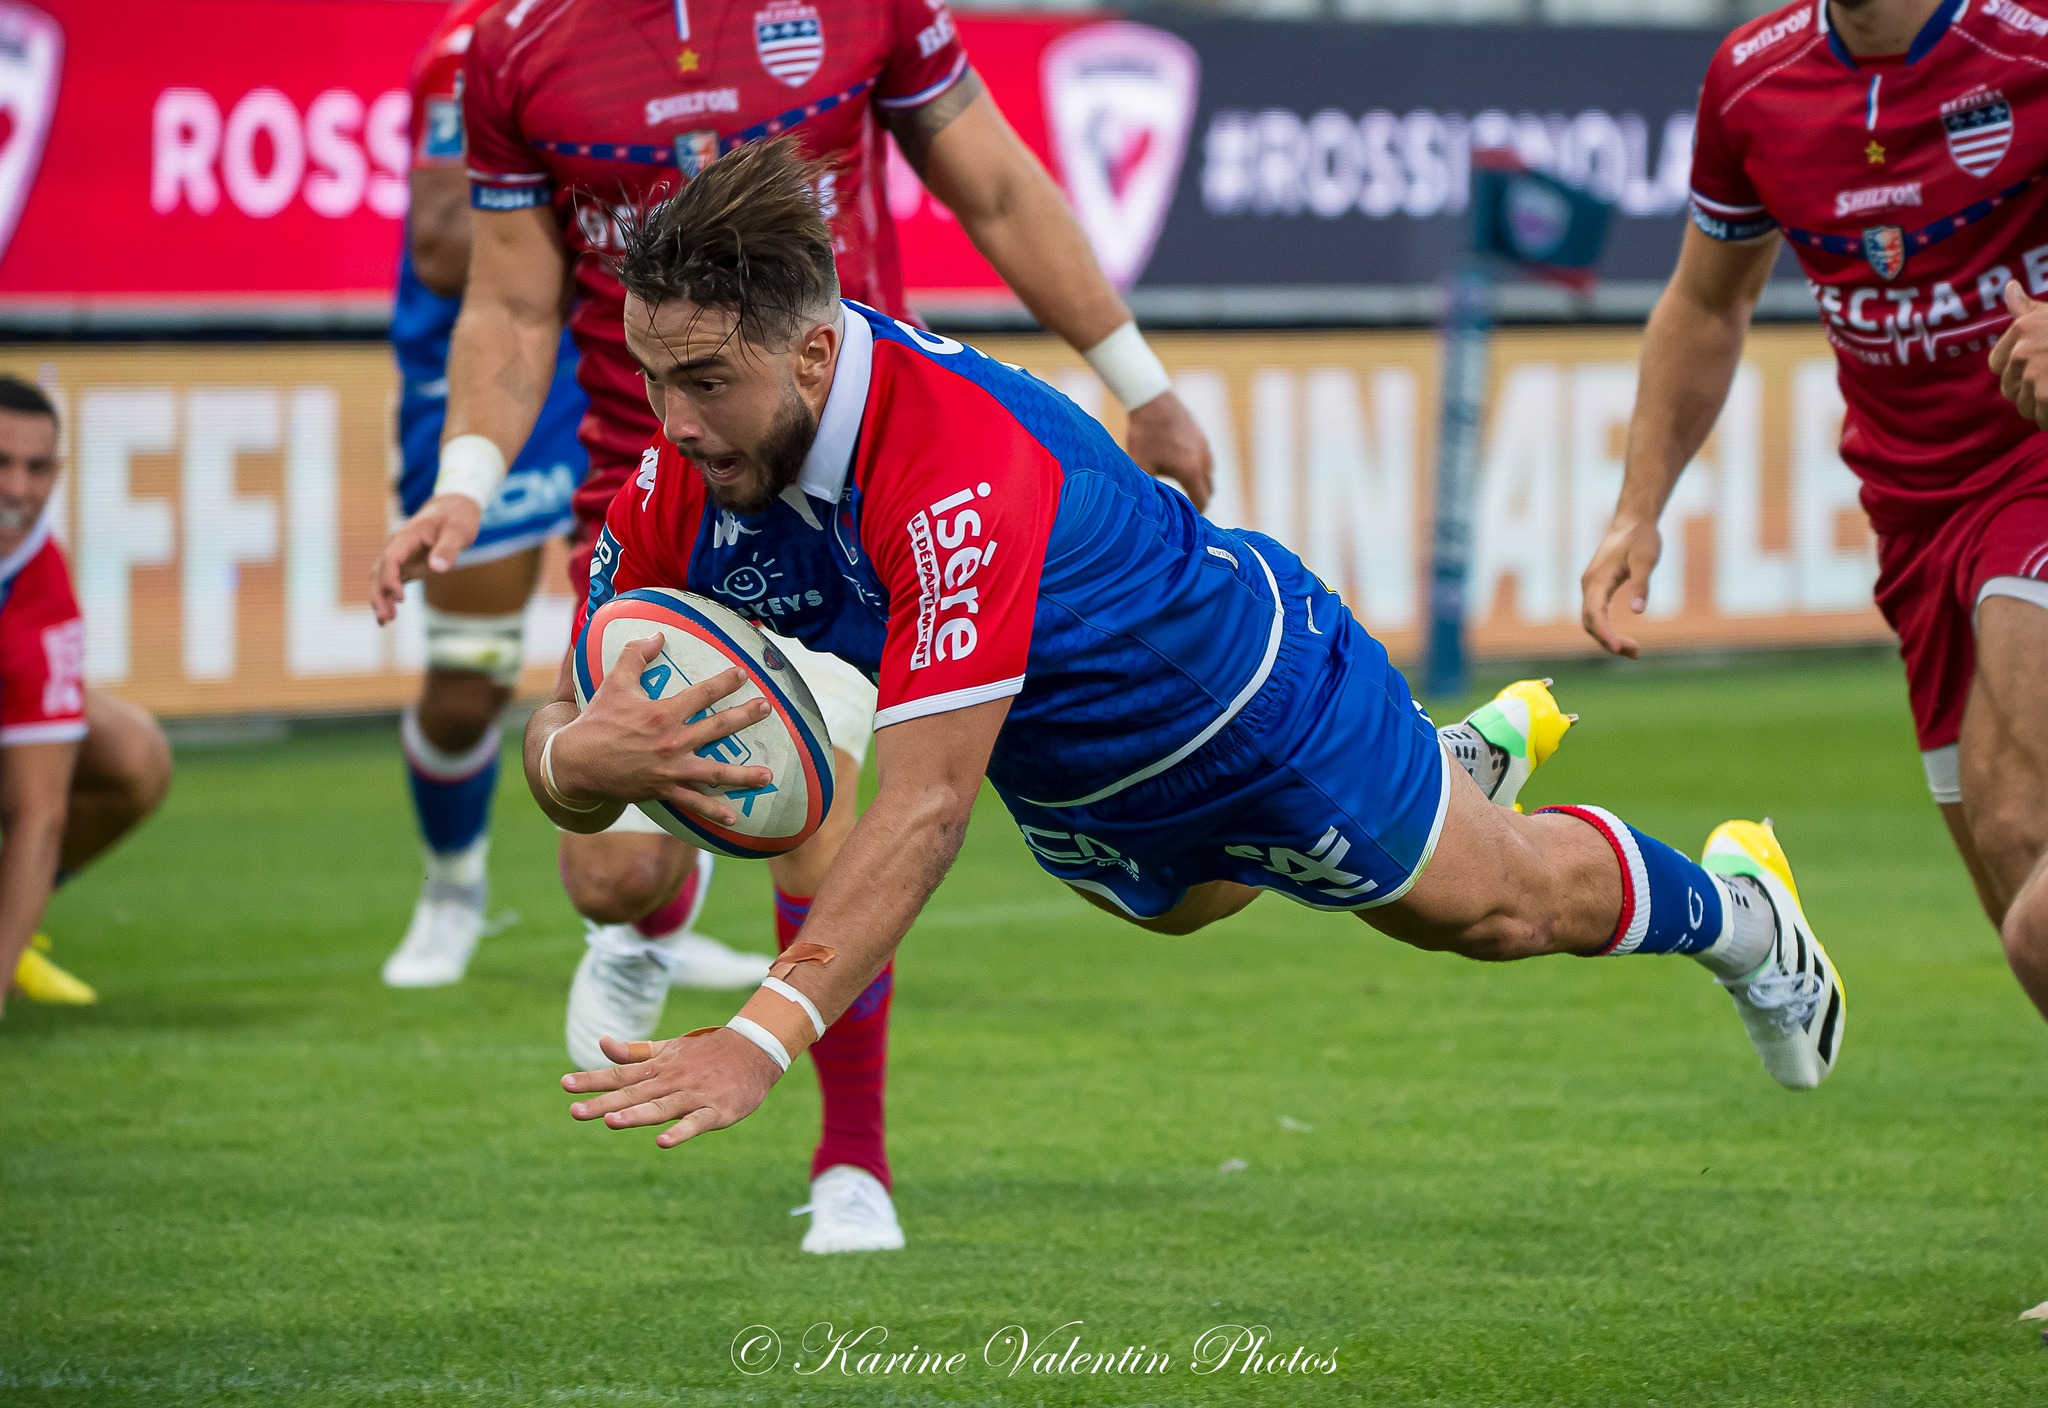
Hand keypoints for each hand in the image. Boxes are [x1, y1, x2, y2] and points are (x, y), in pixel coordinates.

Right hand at [369, 493, 483, 622]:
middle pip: (379, 570)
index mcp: (407, 536)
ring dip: (380, 598)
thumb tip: (437, 569)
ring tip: (385, 621)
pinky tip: (389, 615)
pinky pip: (391, 581)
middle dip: (380, 594)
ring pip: (381, 577)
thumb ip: (448, 549)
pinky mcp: (406, 564)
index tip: (401, 598)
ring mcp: (401, 555)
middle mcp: (398, 546)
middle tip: (386, 617)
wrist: (454, 507)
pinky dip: (387, 597)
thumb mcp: (458, 531)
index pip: (391, 558)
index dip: (391, 578)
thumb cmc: (457, 517)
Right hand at [551, 635, 774, 825]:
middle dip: (745, 717)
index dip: (725, 683)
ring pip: (715, 773)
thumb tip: (657, 635)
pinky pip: (694, 804)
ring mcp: (670, 769)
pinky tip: (735, 819)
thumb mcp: (614, 683)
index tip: (744, 675)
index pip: (702, 694)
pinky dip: (714, 812)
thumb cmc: (597, 721)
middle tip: (767, 709)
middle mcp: (673, 742)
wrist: (576, 762)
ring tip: (769, 775)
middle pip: (718, 728)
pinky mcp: (664, 790)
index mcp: (663, 714)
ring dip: (744, 775)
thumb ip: (636, 655)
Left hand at [564, 1029, 781, 1147]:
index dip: (593, 1079)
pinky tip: (663, 1142)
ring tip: (611, 1122)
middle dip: (604, 1103)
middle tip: (575, 1111)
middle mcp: (672, 1080)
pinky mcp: (716, 1110)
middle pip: (634, 1093)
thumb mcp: (669, 1049)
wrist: (756, 1050)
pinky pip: (696, 1123)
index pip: (620, 1074)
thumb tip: (601, 1044)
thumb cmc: (707, 1052)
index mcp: (659, 1067)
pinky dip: (681, 1131)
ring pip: (661, 1107)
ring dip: (637, 1114)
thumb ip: (635, 1052)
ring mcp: (694, 1095)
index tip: (565, 1084)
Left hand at [1125, 392, 1213, 511]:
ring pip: (1209, 471)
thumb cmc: (1143, 435)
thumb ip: (1150, 487)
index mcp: (1190, 470)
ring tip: (1186, 487)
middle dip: (1200, 499)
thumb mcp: (1141, 466)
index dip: (1198, 513)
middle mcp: (1203, 459)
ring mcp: (1204, 445)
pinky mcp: (1201, 434)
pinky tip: (1182, 463)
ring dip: (1200, 481)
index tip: (1191, 521)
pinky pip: (1205, 456)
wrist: (1151, 399)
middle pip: (1209, 487)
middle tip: (1189, 508)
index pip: (1202, 500)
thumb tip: (1150, 506)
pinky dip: (1199, 465)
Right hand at [1579, 516, 1662, 658]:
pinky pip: (1597, 615)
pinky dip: (1608, 630)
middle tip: (1636, 653)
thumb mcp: (1646, 560)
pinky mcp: (1597, 588)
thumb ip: (1641, 585)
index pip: (1595, 614)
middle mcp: (1589, 585)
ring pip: (1592, 621)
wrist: (1632, 521)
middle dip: (1608, 641)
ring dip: (1608, 639)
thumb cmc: (1640, 538)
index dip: (1605, 633)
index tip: (1619, 648)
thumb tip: (1638, 613)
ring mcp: (1591, 587)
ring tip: (1634, 651)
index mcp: (1597, 579)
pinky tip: (1623, 639)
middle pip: (1590, 623)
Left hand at [1991, 281, 2047, 429]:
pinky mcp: (2046, 395)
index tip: (2035, 369)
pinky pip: (2041, 419)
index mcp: (2022, 329)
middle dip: (2028, 391)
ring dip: (2042, 408)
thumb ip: (2027, 307)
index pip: (1997, 364)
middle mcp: (2022, 351)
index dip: (2014, 371)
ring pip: (2025, 406)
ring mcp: (2035, 374)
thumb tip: (2009, 287)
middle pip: (2009, 389)